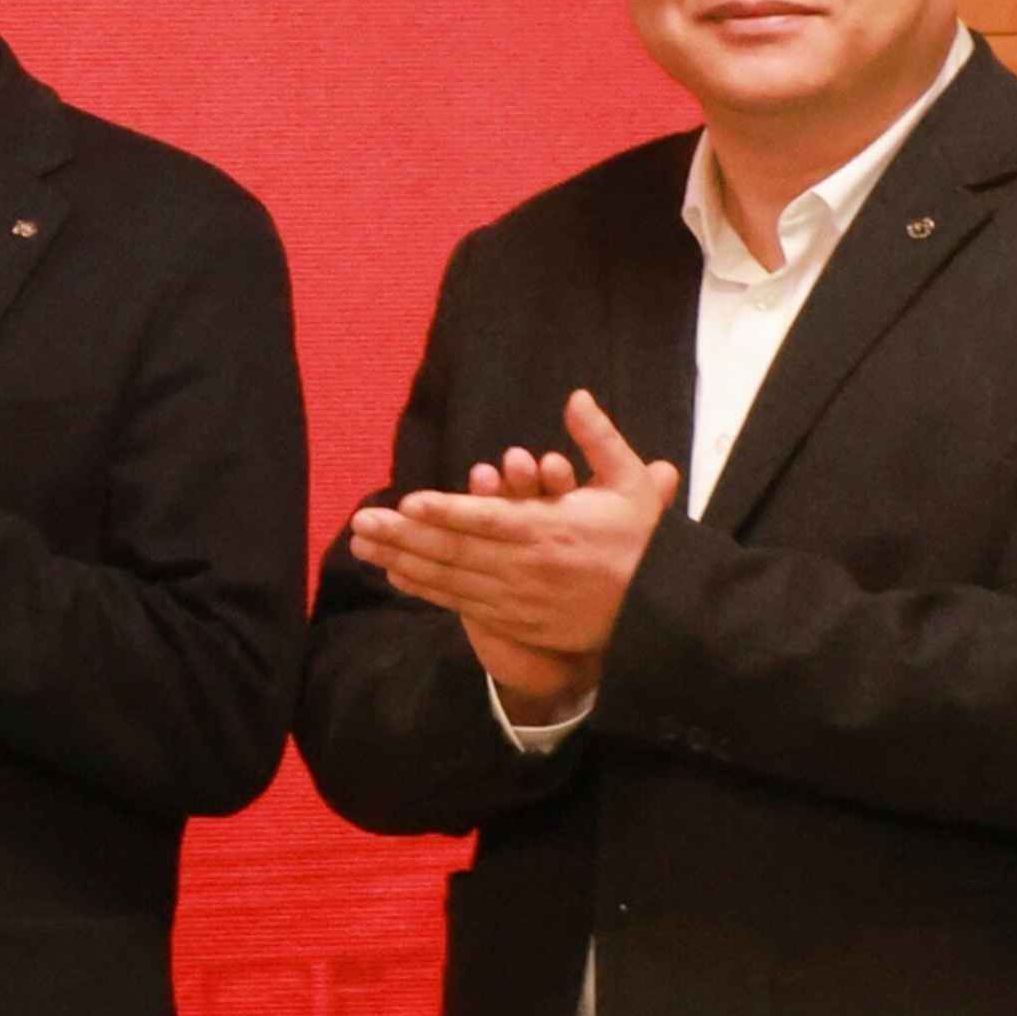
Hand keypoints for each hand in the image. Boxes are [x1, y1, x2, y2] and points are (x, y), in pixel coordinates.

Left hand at [343, 393, 673, 712]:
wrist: (656, 610)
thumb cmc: (640, 542)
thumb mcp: (629, 484)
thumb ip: (599, 439)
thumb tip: (576, 396)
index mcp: (551, 529)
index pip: (489, 519)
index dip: (446, 511)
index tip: (408, 501)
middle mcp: (526, 565)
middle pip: (455, 550)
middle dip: (402, 536)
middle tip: (360, 522)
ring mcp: (516, 596)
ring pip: (449, 578)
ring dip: (402, 560)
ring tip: (362, 546)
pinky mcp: (512, 619)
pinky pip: (459, 603)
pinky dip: (425, 589)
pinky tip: (395, 574)